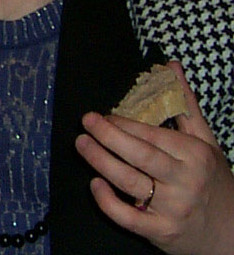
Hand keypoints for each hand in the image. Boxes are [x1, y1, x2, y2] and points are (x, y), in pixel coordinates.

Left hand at [75, 62, 233, 254]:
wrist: (232, 233)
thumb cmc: (212, 181)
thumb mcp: (205, 142)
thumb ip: (185, 105)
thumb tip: (170, 66)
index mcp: (194, 154)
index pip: (151, 135)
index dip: (122, 124)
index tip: (102, 115)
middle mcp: (185, 180)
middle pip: (139, 154)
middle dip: (107, 136)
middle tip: (85, 122)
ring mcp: (173, 208)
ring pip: (129, 181)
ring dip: (99, 161)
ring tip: (81, 144)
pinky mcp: (161, 231)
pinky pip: (127, 217)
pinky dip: (107, 201)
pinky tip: (95, 184)